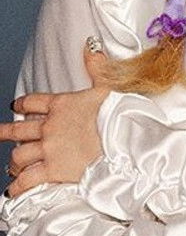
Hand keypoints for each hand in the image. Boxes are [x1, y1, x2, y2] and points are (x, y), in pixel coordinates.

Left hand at [1, 43, 110, 197]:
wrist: (124, 142)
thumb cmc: (119, 114)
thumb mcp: (108, 86)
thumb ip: (97, 67)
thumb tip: (92, 46)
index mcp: (62, 104)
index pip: (33, 101)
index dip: (22, 102)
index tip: (15, 105)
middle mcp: (50, 126)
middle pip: (19, 129)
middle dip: (4, 132)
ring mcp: (49, 148)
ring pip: (18, 155)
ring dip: (14, 161)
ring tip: (13, 165)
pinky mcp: (52, 170)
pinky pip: (26, 179)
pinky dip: (17, 186)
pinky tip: (12, 189)